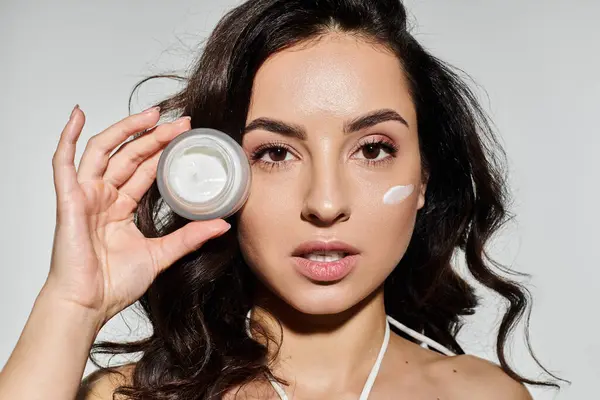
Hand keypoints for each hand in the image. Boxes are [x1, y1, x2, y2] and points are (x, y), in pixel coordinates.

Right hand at [46, 105, 229, 323]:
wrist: (89, 305)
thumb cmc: (114, 284)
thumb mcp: (162, 254)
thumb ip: (190, 236)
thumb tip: (222, 225)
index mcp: (121, 207)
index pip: (145, 169)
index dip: (164, 150)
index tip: (186, 135)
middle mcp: (103, 197)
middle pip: (130, 155)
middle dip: (155, 136)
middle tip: (181, 122)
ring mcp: (86, 196)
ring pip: (104, 150)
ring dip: (126, 129)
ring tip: (152, 114)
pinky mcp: (69, 201)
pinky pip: (63, 163)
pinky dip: (68, 138)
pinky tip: (77, 116)